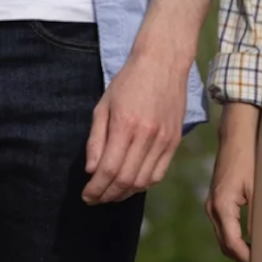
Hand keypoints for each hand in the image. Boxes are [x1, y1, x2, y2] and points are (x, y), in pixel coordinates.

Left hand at [83, 44, 188, 204]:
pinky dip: (144, 184)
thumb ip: (96, 139)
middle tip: (95, 199)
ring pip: (143, 181)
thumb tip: (92, 170)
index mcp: (125, 124)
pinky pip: (159, 173)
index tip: (86, 196)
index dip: (96, 188)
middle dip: (107, 195)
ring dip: (125, 193)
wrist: (163, 62)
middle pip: (125, 180)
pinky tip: (132, 184)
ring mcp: (163, 139)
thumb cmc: (128, 81)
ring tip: (111, 194)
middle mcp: (146, 135)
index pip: (108, 170)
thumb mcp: (103, 106)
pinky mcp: (174, 141)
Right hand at [206, 103, 259, 261]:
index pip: (233, 245)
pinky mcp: (216, 200)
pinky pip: (224, 227)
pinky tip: (253, 239)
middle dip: (244, 259)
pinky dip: (237, 237)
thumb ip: (258, 216)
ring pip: (224, 237)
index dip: (248, 260)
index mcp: (222, 207)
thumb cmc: (251, 157)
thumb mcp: (258, 188)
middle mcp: (212, 208)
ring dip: (240, 249)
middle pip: (226, 245)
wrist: (237, 134)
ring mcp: (212, 205)